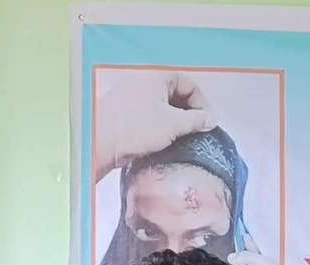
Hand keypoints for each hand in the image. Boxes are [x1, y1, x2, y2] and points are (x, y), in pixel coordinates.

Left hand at [94, 72, 216, 181]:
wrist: (99, 144)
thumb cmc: (134, 129)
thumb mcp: (174, 124)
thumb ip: (196, 120)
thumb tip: (210, 120)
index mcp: (155, 76)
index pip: (189, 84)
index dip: (202, 104)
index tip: (207, 122)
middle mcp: (143, 81)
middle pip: (177, 93)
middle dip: (190, 112)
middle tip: (197, 130)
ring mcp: (133, 95)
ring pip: (164, 105)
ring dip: (176, 120)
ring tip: (182, 137)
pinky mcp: (126, 111)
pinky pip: (152, 113)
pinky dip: (162, 124)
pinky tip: (165, 139)